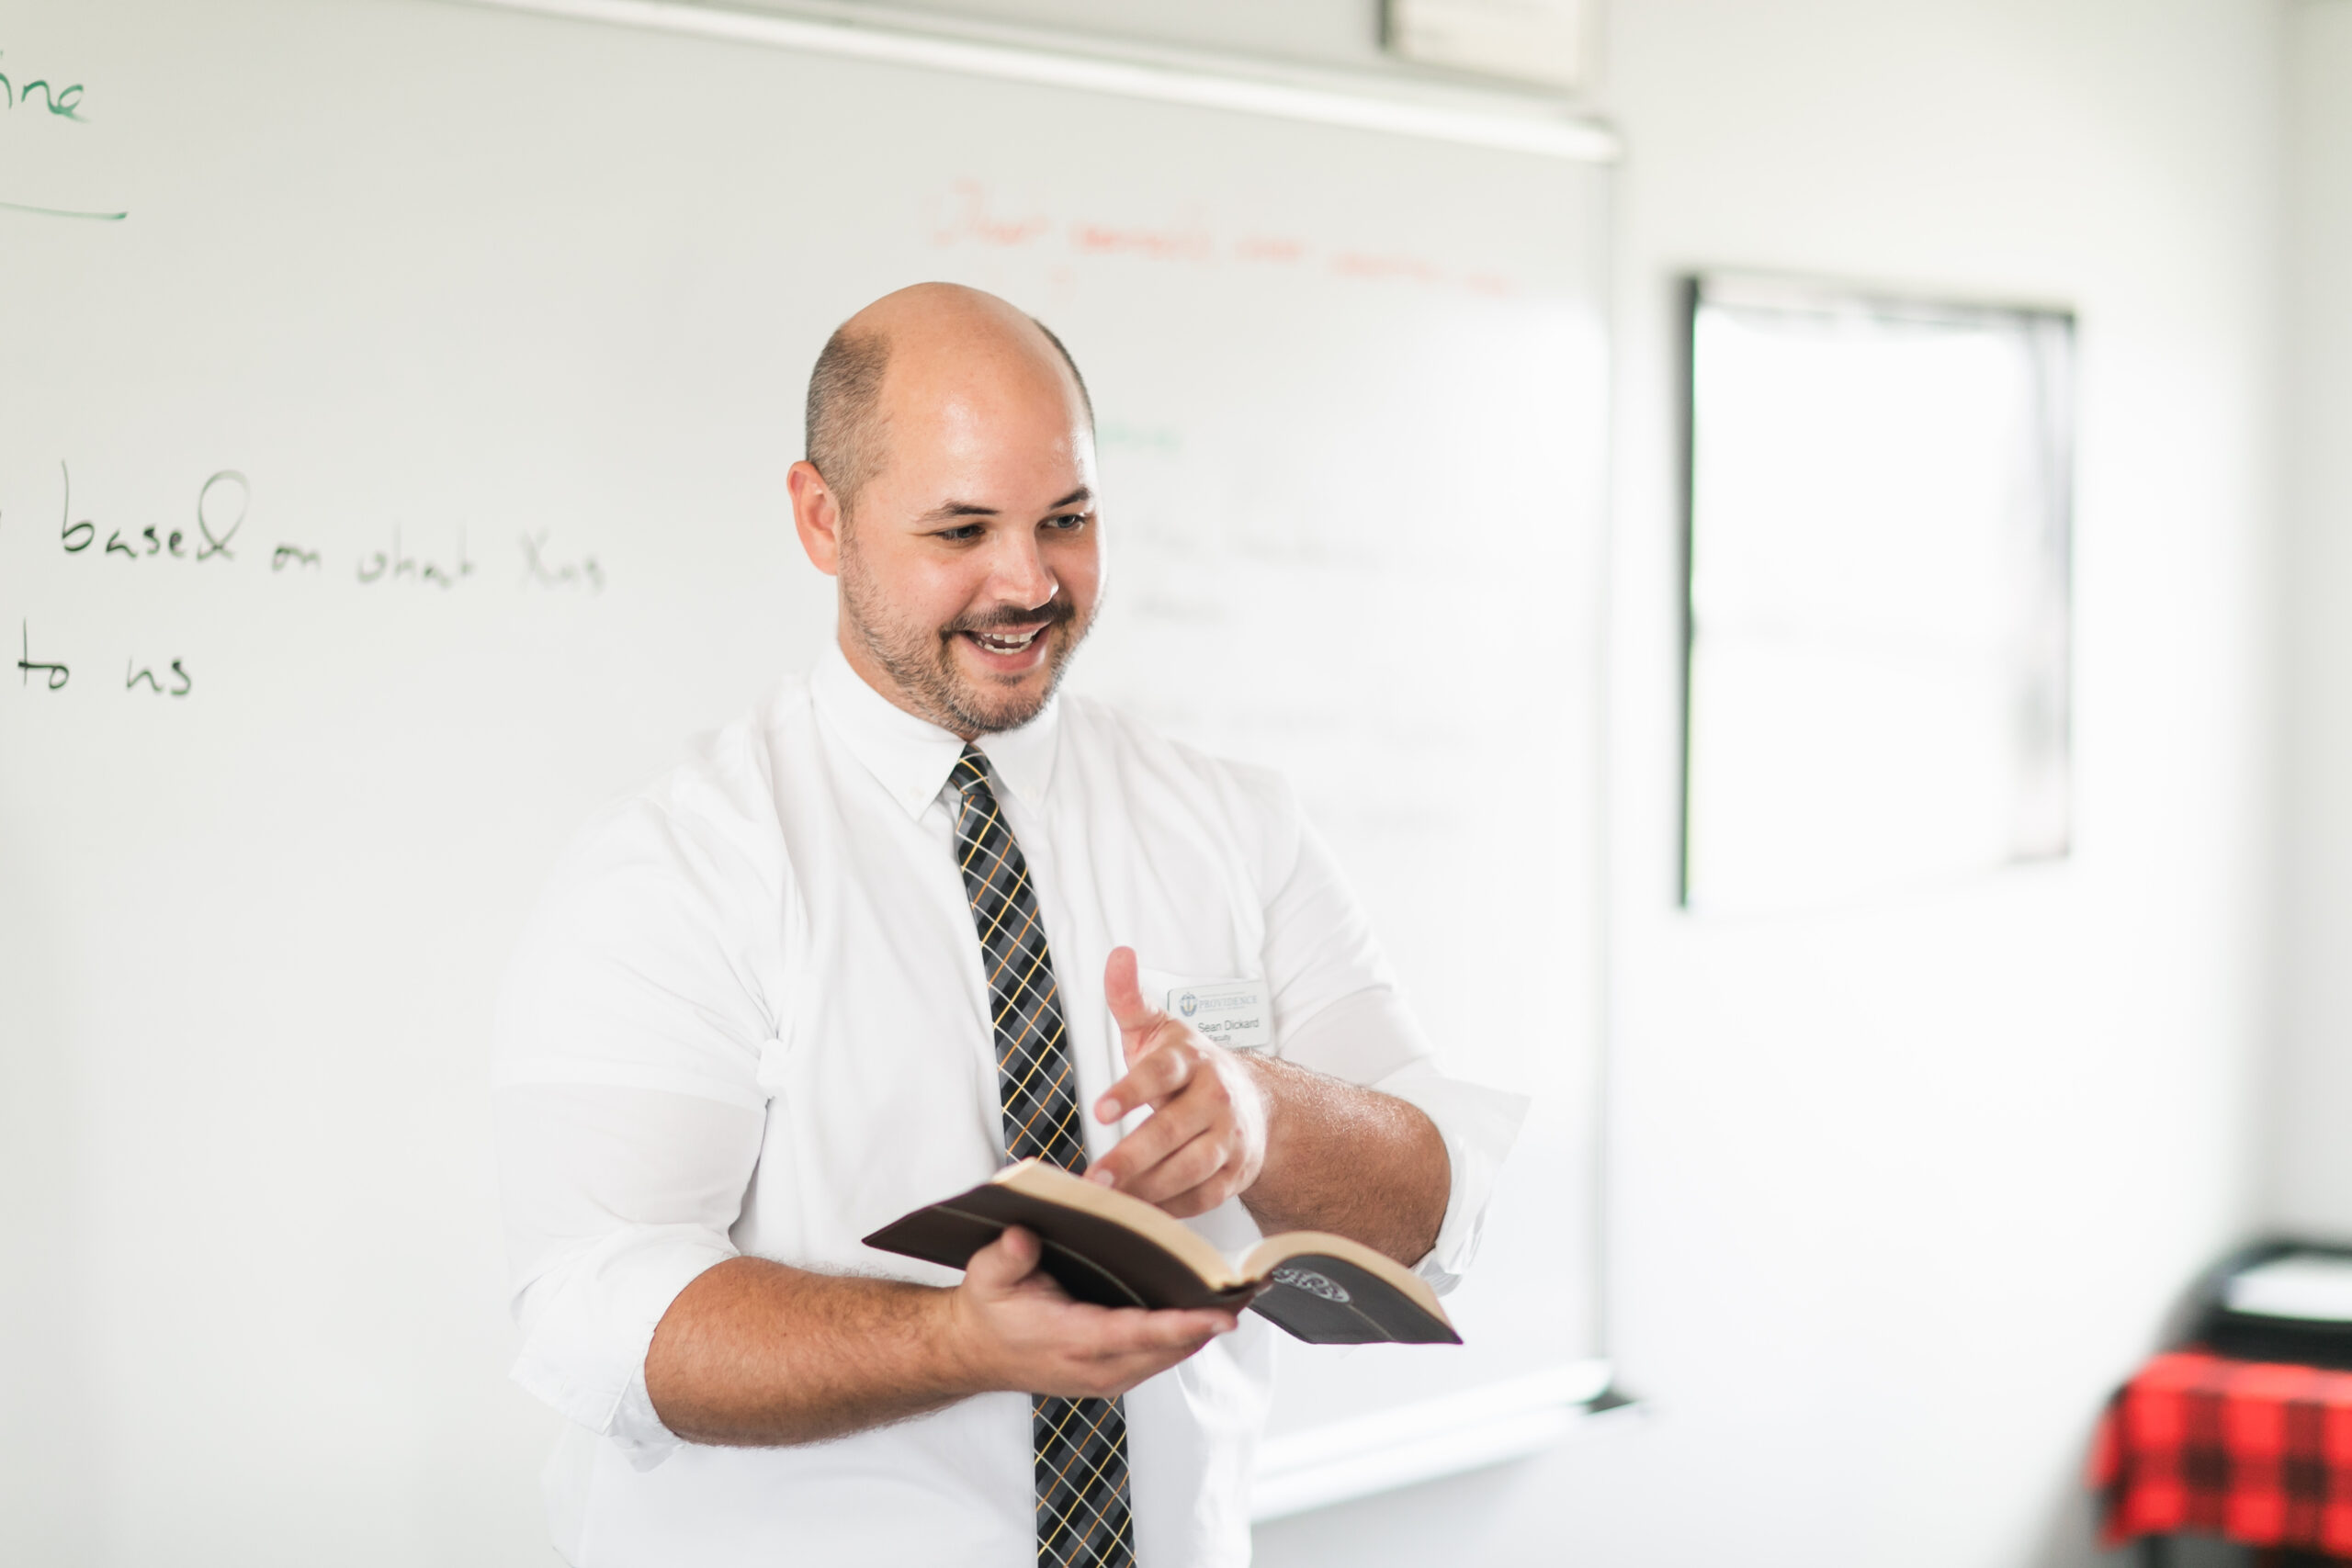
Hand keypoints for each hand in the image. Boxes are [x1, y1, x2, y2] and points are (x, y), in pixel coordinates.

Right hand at [945, 1226, 1235, 1398]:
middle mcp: (1095, 1368)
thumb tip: (1024, 1236)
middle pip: (1167, 1350)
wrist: (974, 1352)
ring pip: (1168, 1356)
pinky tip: (1205, 1310)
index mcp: (1070, 1341)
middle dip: (1209, 1323)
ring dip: (1202, 1331)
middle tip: (1252, 1292)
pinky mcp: (1110, 1375)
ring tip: (1241, 1296)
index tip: (1222, 1314)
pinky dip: (1184, 1336)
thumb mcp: (986, 1275)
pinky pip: (1158, 1358)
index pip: (1138, 1334)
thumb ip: (1006, 1256)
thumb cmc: (987, 1310)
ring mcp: (1105, 1376)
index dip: (1184, 1325)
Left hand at [1087, 947, 1270, 1218]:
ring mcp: (1229, 1137)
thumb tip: (1118, 956)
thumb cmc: (1190, 1067)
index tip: (1101, 1108)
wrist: (1254, 1101)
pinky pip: (1202, 1196)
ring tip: (1110, 1200)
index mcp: (1191, 1060)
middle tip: (1095, 1177)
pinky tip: (1140, 1213)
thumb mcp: (1158, 1029)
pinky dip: (1172, 1208)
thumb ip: (1130, 999)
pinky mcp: (1236, 1172)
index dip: (1131, 1090)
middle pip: (1172, 1130)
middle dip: (1132, 1157)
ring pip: (1189, 1168)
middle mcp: (1214, 1097)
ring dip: (1148, 1188)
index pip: (1160, 1074)